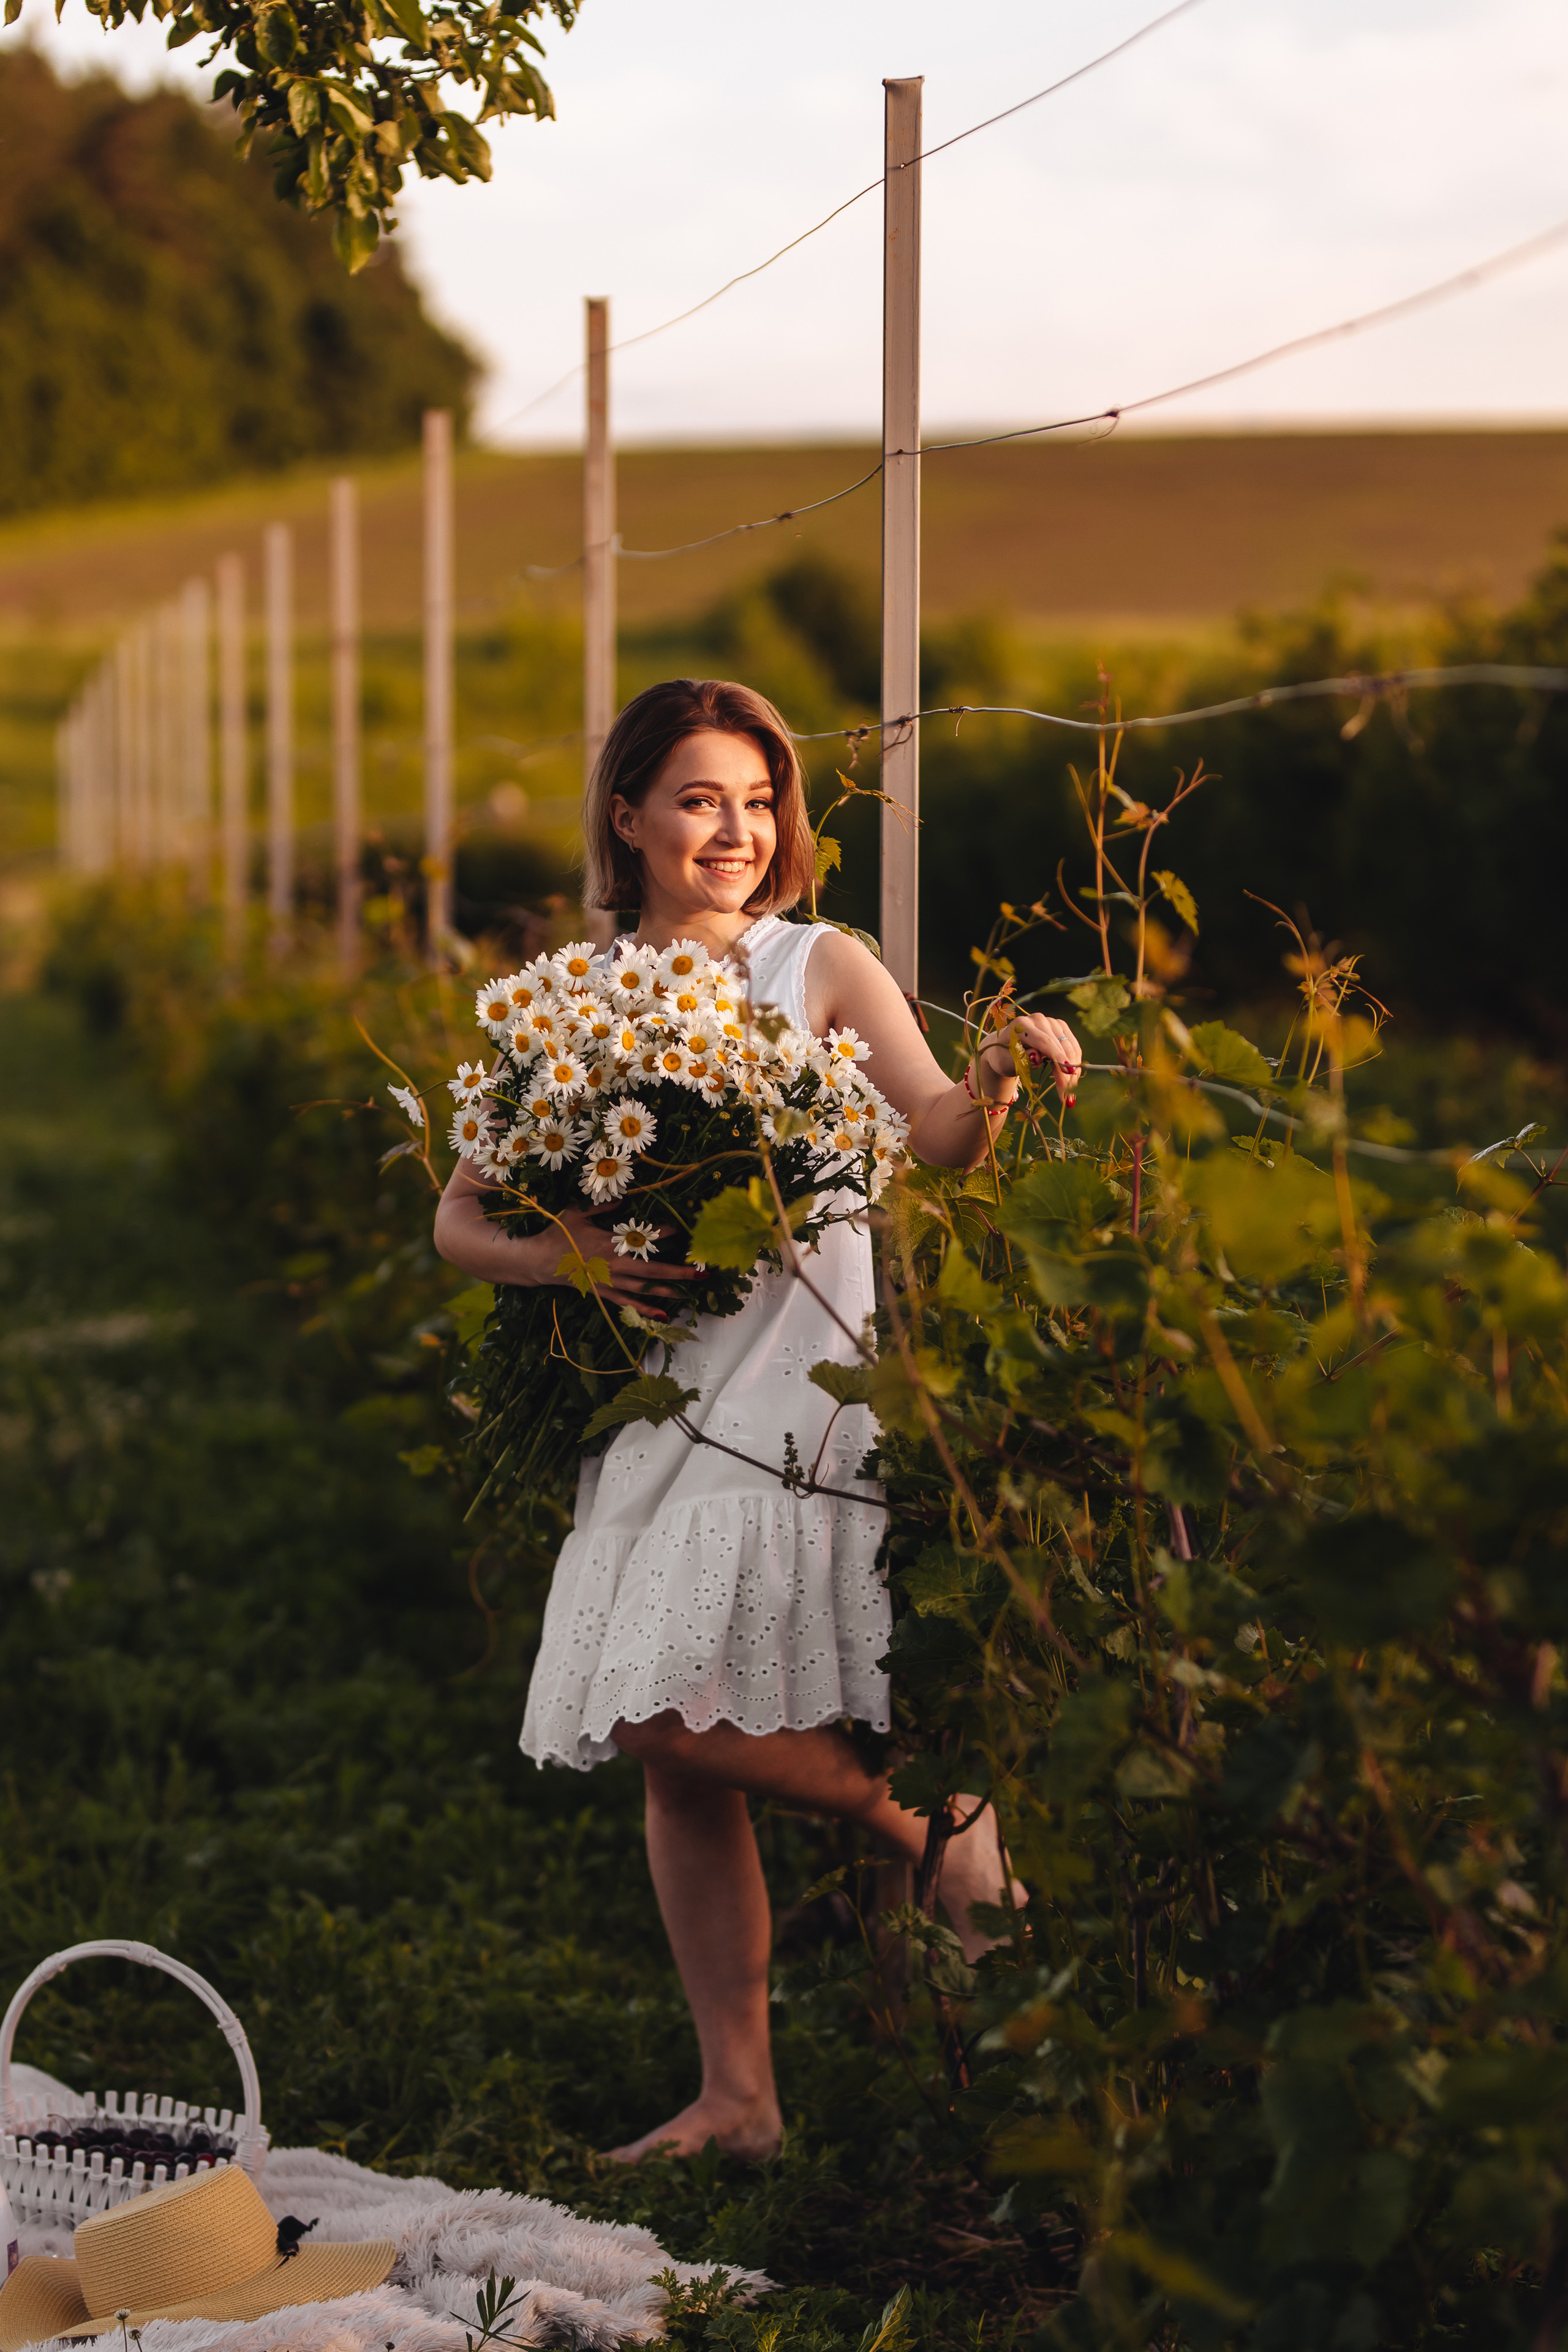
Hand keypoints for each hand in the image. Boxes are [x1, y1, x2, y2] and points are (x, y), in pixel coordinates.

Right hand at [535, 1203, 702, 1321]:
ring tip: (691, 1291)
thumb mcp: (577, 1213)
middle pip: (653, 1269)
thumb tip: (624, 1197)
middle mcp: (614, 1266)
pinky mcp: (604, 1293)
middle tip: (702, 1271)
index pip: (643, 1238)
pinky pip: (629, 1304)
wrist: (539, 1261)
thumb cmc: (558, 1234)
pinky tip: (664, 1316)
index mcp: (610, 1244)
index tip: (681, 1229)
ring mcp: (610, 1282)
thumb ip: (603, 1206)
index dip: (663, 1234)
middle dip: (679, 1271)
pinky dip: (646, 1311)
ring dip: (669, 1289)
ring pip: (645, 1288)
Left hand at [977, 1013, 1081, 1106]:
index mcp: (1022, 1024)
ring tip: (1069, 1094)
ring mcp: (1052, 1022)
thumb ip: (1021, 1060)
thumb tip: (1037, 1057)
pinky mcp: (1061, 1028)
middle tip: (1067, 1096)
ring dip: (1072, 1071)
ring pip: (1069, 1047)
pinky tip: (1072, 1080)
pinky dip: (1074, 1064)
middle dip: (1065, 1072)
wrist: (1005, 1048)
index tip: (1069, 1072)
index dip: (1057, 1057)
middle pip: (1059, 1046)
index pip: (1044, 1041)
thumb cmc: (1004, 1057)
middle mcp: (1039, 1019)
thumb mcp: (1006, 1063)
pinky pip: (1073, 1047)